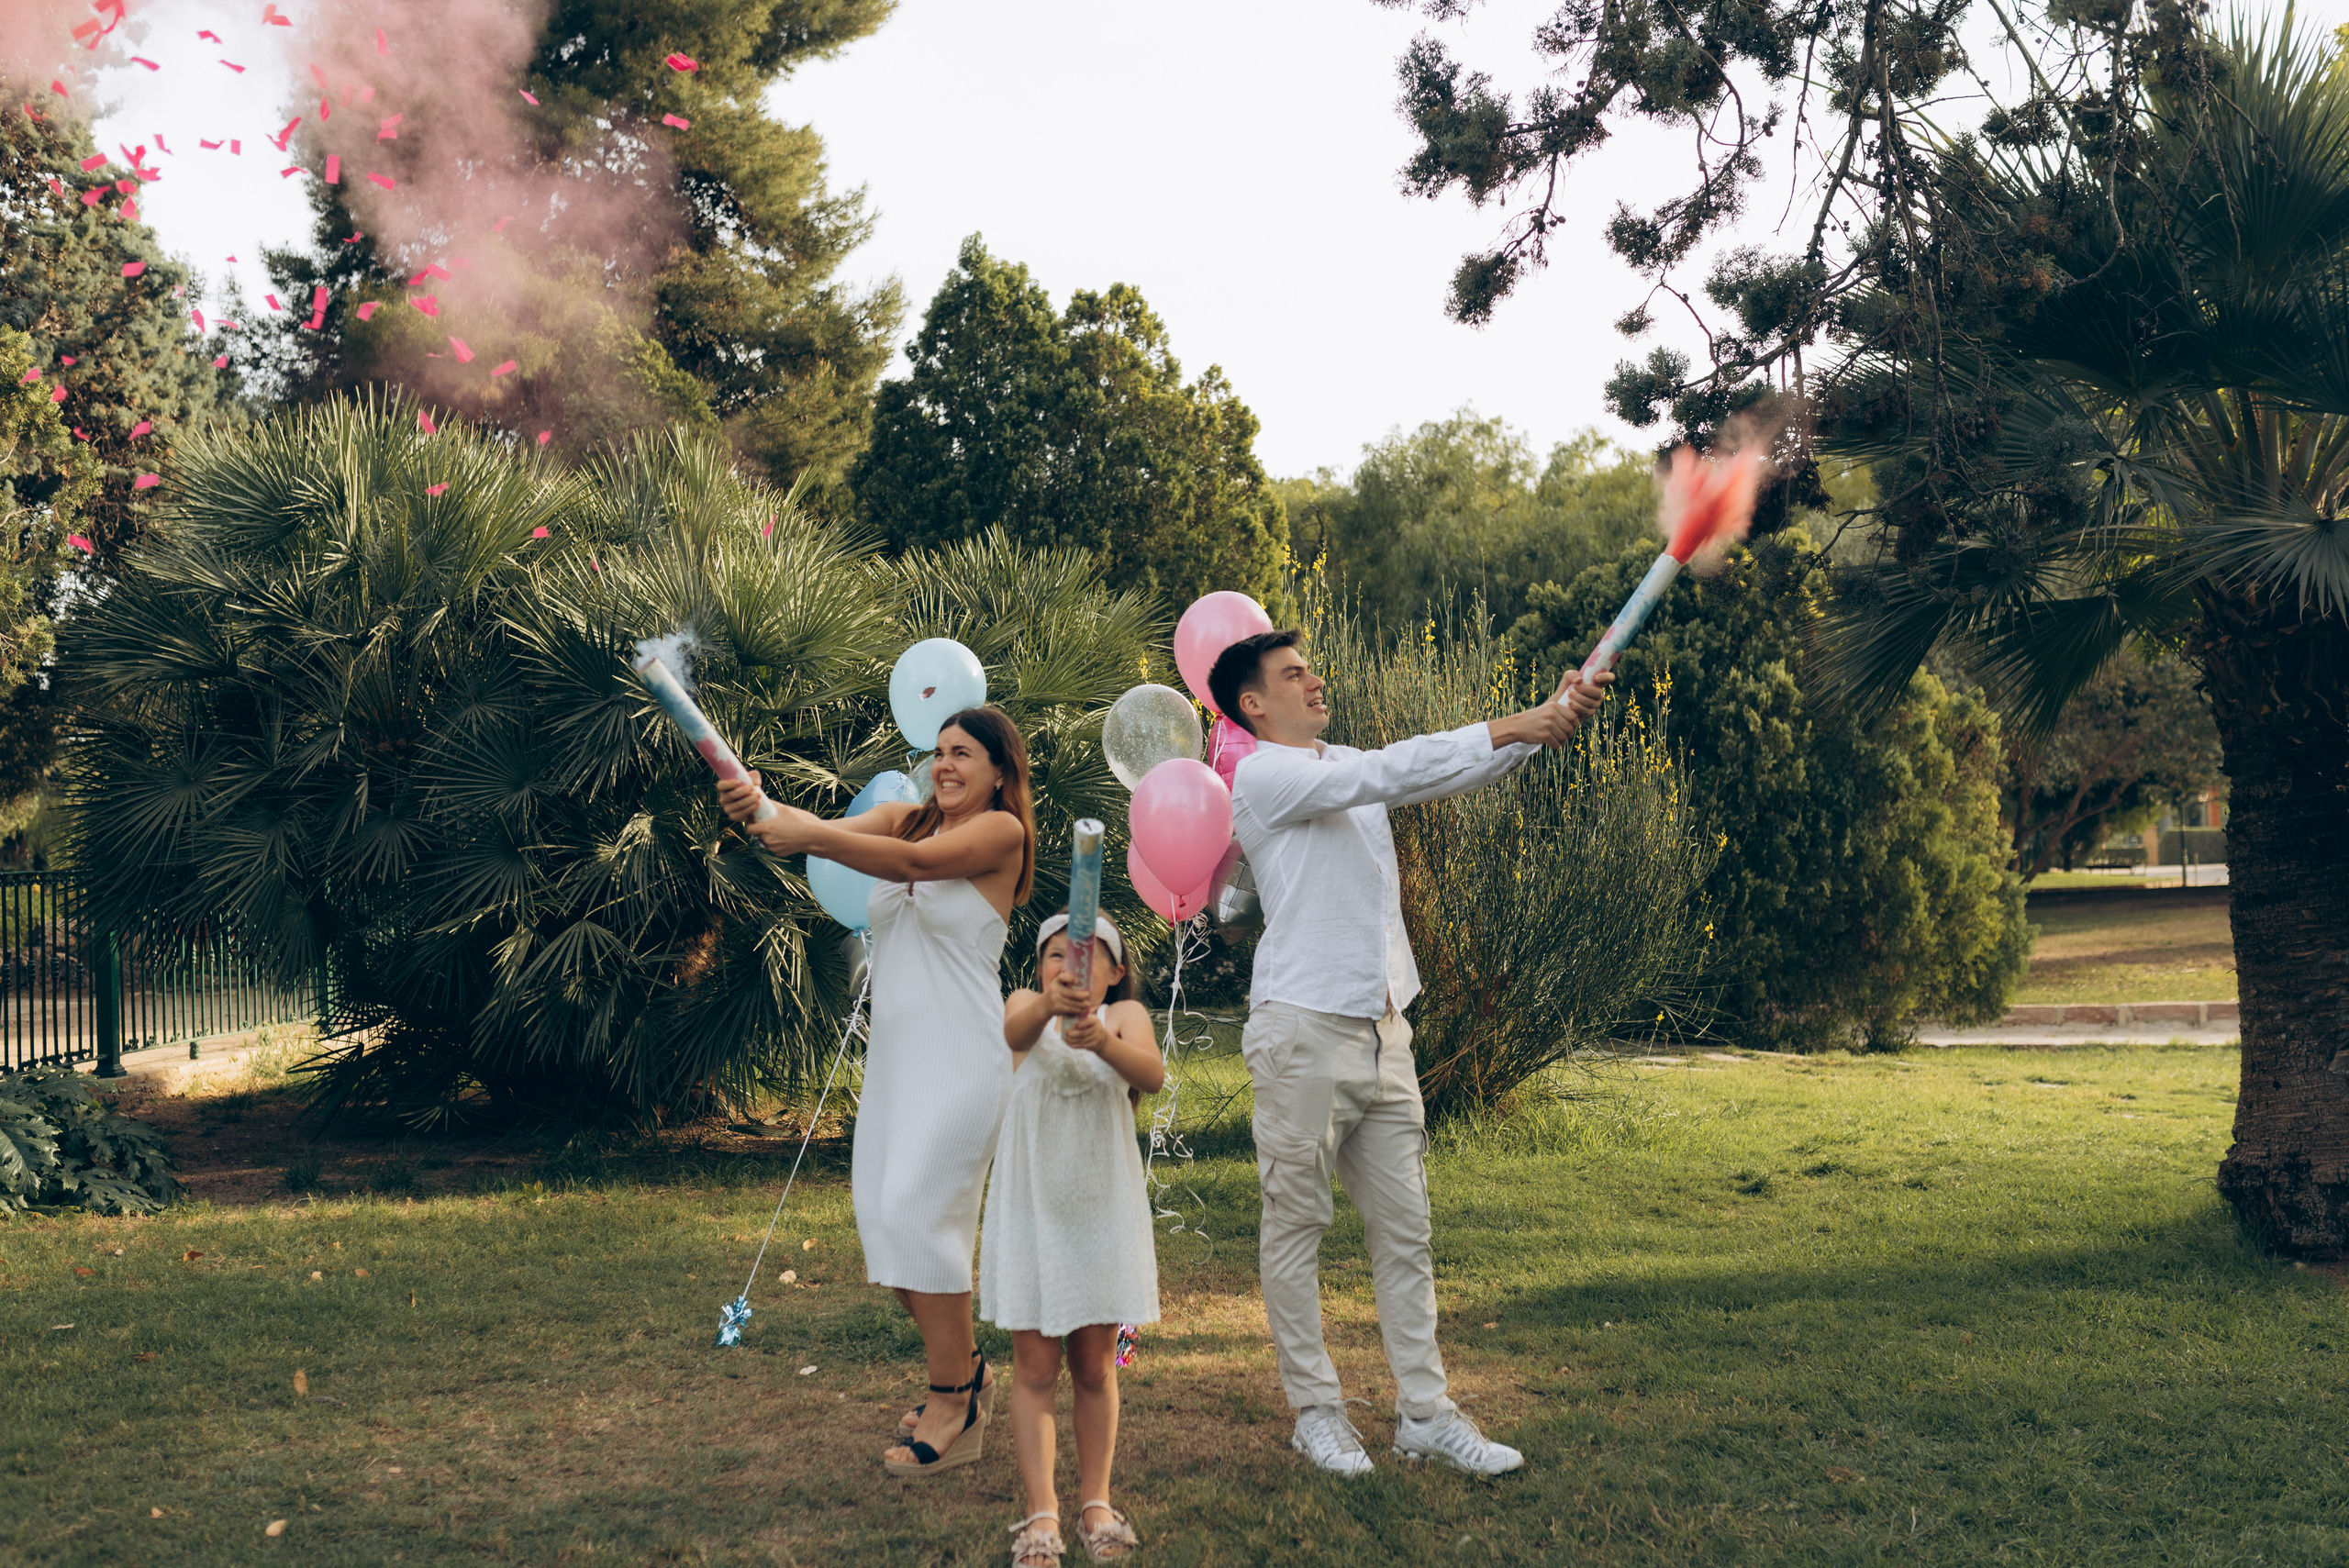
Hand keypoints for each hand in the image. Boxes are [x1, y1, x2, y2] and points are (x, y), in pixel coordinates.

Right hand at [717, 773, 766, 823]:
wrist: (756, 801)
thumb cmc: (751, 786)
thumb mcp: (752, 778)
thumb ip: (754, 776)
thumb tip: (755, 783)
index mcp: (724, 788)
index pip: (721, 785)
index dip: (728, 784)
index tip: (739, 782)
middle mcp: (723, 799)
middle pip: (729, 796)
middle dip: (742, 792)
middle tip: (752, 788)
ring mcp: (728, 809)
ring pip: (736, 805)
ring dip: (748, 801)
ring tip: (758, 796)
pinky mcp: (734, 816)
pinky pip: (740, 814)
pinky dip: (750, 809)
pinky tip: (757, 804)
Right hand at [1044, 971, 1091, 1018]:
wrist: (1045, 1004)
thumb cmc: (1057, 990)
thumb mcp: (1059, 982)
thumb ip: (1068, 977)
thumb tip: (1082, 971)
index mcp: (1057, 980)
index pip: (1062, 977)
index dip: (1069, 978)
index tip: (1076, 980)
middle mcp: (1055, 989)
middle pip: (1069, 993)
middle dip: (1079, 995)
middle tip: (1087, 994)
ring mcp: (1055, 999)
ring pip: (1071, 1003)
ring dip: (1081, 1004)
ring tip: (1087, 1004)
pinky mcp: (1057, 1008)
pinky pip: (1069, 1009)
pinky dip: (1077, 1010)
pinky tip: (1083, 1009)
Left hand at [1061, 1009, 1106, 1052]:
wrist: (1102, 1038)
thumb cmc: (1092, 1027)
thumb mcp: (1090, 1020)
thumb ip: (1082, 1019)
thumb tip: (1068, 1018)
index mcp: (1095, 1021)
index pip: (1089, 1022)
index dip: (1082, 1024)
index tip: (1075, 1025)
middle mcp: (1097, 1029)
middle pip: (1084, 1033)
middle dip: (1074, 1033)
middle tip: (1066, 1033)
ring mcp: (1097, 1038)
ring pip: (1082, 1040)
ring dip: (1073, 1040)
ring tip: (1065, 1038)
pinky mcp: (1094, 1045)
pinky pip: (1083, 1046)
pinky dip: (1075, 1045)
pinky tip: (1068, 1043)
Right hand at [1490, 668, 1614, 747]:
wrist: (1517, 726)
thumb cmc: (1534, 719)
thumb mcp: (1547, 710)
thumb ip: (1561, 712)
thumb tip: (1577, 720)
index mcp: (1554, 706)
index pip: (1573, 717)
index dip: (1573, 725)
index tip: (1568, 728)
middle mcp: (1552, 714)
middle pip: (1570, 728)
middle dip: (1568, 735)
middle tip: (1561, 736)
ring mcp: (1548, 724)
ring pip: (1564, 737)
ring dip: (1561, 741)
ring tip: (1555, 740)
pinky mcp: (1544, 734)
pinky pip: (1557, 744)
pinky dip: (1555, 746)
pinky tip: (1550, 744)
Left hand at [1551, 666, 1612, 726]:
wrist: (1559, 702)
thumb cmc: (1566, 687)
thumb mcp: (1567, 677)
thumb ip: (1572, 674)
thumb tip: (1579, 680)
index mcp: (1597, 682)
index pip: (1609, 678)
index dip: (1606, 677)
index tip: (1596, 678)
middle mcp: (1598, 693)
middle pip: (1598, 692)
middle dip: (1585, 689)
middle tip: (1574, 687)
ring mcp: (1595, 703)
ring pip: (1592, 702)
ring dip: (1579, 698)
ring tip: (1569, 694)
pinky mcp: (1590, 712)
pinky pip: (1587, 711)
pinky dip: (1577, 706)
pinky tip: (1570, 703)